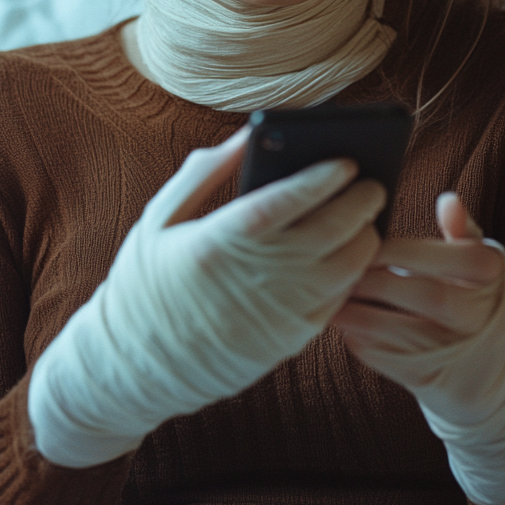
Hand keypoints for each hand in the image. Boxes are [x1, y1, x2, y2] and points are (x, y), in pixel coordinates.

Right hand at [29, 127, 385, 467]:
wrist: (133, 367)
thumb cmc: (144, 284)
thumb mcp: (157, 219)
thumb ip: (203, 172)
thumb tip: (247, 136)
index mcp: (215, 244)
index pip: (284, 203)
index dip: (321, 179)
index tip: (346, 160)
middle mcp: (253, 280)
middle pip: (329, 233)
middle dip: (360, 202)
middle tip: (371, 180)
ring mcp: (276, 316)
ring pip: (346, 269)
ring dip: (365, 236)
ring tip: (365, 212)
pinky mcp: (289, 343)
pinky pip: (339, 300)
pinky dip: (353, 271)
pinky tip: (349, 249)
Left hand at [333, 192, 504, 375]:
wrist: (483, 375)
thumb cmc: (472, 298)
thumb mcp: (477, 263)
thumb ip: (461, 230)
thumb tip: (448, 199)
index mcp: (493, 276)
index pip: (450, 259)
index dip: (405, 251)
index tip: (369, 243)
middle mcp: (482, 316)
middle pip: (428, 295)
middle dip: (379, 281)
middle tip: (342, 270)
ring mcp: (458, 353)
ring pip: (405, 333)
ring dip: (361, 314)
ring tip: (333, 298)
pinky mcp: (433, 382)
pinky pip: (392, 361)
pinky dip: (362, 343)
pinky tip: (342, 325)